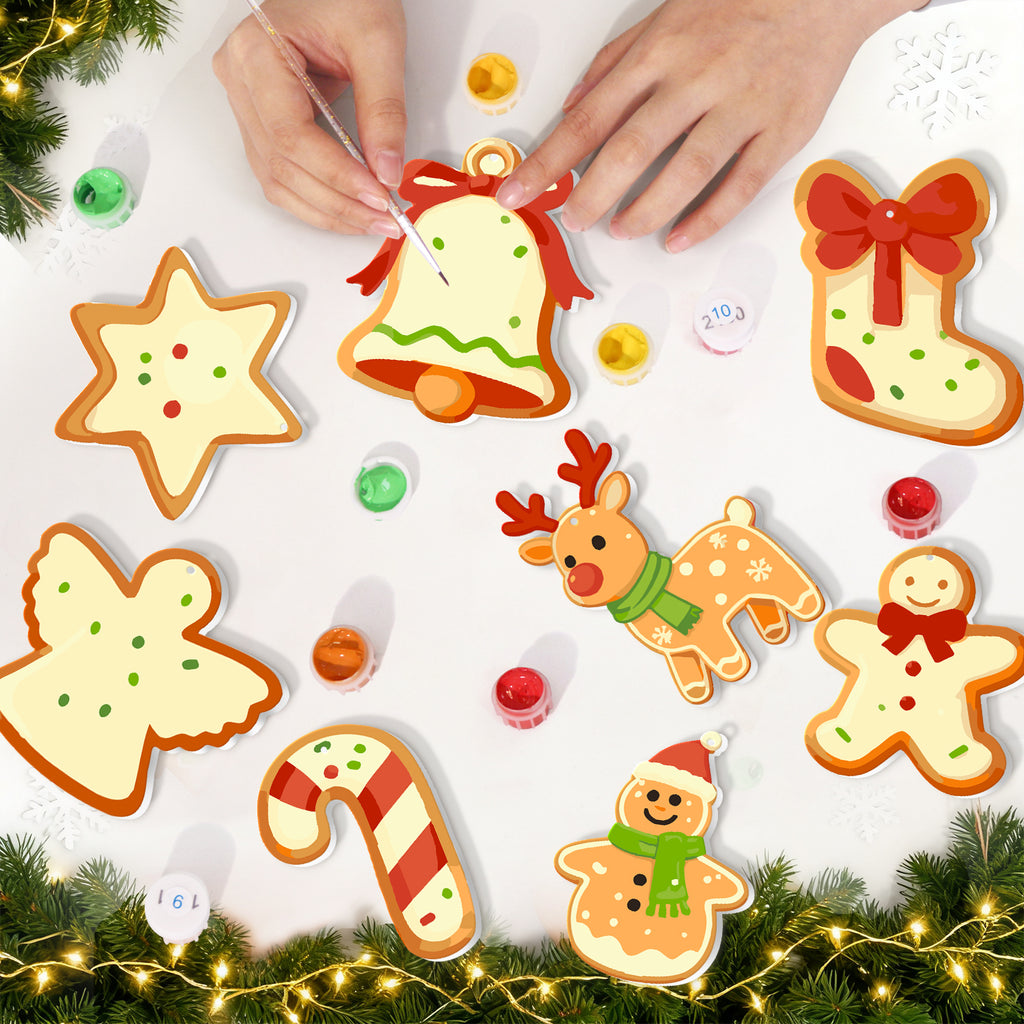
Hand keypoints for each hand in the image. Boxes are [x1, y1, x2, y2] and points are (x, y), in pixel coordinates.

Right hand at [213, 0, 405, 235]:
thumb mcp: (377, 41)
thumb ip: (384, 109)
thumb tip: (387, 171)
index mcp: (255, 53)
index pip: (292, 136)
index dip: (337, 175)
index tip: (379, 195)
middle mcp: (239, 82)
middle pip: (283, 166)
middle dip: (338, 202)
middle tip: (385, 219)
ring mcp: (245, 105)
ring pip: (278, 181)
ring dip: (327, 210)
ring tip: (372, 221)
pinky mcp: (261, 122)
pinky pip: (282, 175)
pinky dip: (317, 199)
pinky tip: (350, 209)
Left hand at [496, 0, 919, 250]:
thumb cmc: (735, 6)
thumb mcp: (662, 19)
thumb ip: (614, 65)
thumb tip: (572, 108)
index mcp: (658, 55)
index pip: (588, 119)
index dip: (548, 161)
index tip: (517, 193)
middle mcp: (695, 81)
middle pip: (630, 149)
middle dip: (591, 192)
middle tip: (572, 219)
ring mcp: (741, 108)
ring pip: (686, 171)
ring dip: (646, 209)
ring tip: (621, 229)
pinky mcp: (781, 132)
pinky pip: (739, 185)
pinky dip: (706, 219)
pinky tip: (677, 240)